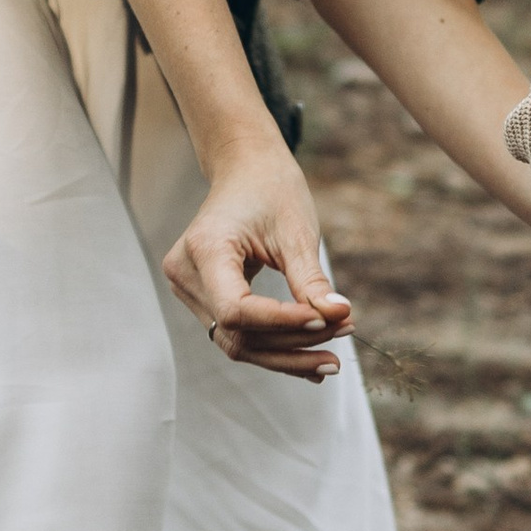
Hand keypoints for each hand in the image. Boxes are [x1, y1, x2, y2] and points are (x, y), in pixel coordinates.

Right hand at [162, 140, 351, 380]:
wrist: (246, 171)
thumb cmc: (270, 190)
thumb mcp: (295, 231)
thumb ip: (310, 279)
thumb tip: (338, 316)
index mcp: (204, 249)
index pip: (237, 310)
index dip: (283, 322)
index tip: (329, 318)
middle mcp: (185, 274)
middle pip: (237, 334)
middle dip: (294, 343)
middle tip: (344, 332)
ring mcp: (188, 289)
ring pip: (236, 343)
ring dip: (287, 354)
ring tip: (333, 357)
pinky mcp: (202, 298)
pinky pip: (236, 335)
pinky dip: (275, 347)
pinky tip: (312, 359)